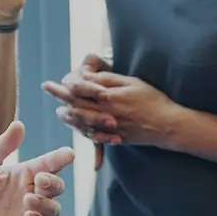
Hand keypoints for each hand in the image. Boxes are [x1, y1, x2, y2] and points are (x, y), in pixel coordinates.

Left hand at [0, 120, 73, 215]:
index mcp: (19, 175)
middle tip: (40, 180)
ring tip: (27, 200)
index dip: (59, 158)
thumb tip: (20, 124)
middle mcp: (27, 194)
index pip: (47, 164)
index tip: (69, 154)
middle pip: (56, 187)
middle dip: (55, 183)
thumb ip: (0, 148)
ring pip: (54, 210)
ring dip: (47, 204)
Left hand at [43, 66, 186, 149]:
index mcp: (107, 98)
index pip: (77, 91)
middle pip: (75, 107)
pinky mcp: (116, 138)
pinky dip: (84, 132)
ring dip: (68, 117)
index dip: (61, 87)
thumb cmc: (152, 100)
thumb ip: (108, 81)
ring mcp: (109, 128)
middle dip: (60, 99)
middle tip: (48, 92)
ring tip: (60, 112)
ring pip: (81, 124)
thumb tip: (88, 78)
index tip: (49, 83)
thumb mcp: (131, 83)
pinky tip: (79, 128)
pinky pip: (94, 137)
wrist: (168, 125)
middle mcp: (104, 115)